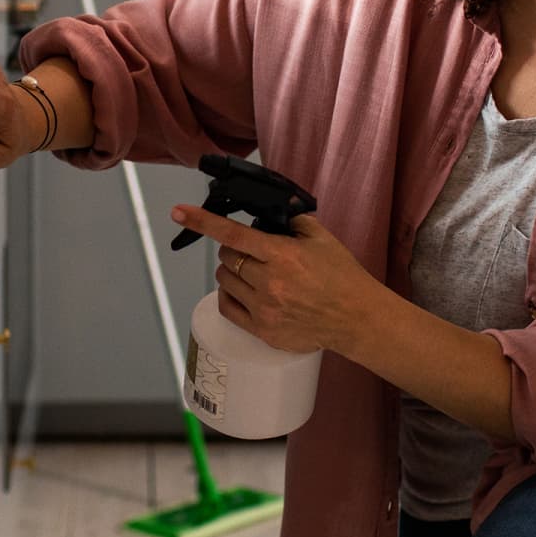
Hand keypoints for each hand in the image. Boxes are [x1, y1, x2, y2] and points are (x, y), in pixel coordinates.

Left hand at [169, 202, 386, 354]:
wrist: (356, 318)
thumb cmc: (342, 277)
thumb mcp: (322, 239)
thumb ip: (293, 219)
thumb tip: (274, 206)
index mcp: (282, 255)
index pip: (233, 235)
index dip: (202, 222)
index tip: (179, 212)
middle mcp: (269, 282)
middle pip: (227, 259)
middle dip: (234, 251)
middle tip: (253, 253)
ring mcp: (264, 309)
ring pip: (225, 281)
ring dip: (232, 272)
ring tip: (255, 273)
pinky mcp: (263, 330)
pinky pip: (228, 308)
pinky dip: (230, 294)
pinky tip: (245, 291)